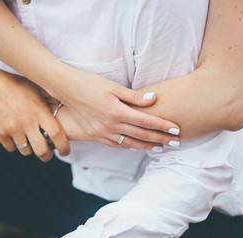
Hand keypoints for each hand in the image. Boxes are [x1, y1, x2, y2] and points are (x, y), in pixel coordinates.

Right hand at [0, 67, 69, 160]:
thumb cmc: (17, 85)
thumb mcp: (37, 88)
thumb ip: (52, 100)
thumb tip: (69, 106)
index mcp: (39, 110)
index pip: (57, 134)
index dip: (64, 147)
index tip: (65, 151)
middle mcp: (26, 122)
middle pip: (42, 151)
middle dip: (47, 156)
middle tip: (48, 153)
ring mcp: (12, 129)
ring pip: (26, 152)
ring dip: (30, 149)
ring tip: (30, 140)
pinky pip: (11, 148)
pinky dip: (15, 145)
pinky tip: (16, 136)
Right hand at [50, 68, 180, 149]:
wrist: (66, 89)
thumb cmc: (89, 83)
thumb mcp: (112, 86)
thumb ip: (134, 96)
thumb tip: (154, 99)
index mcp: (117, 112)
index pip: (146, 121)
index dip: (163, 126)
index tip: (177, 129)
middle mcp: (111, 125)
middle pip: (141, 135)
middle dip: (160, 139)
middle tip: (176, 143)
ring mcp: (102, 132)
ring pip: (129, 143)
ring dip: (146, 146)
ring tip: (160, 147)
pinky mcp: (95, 135)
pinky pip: (115, 144)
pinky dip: (128, 146)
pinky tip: (135, 146)